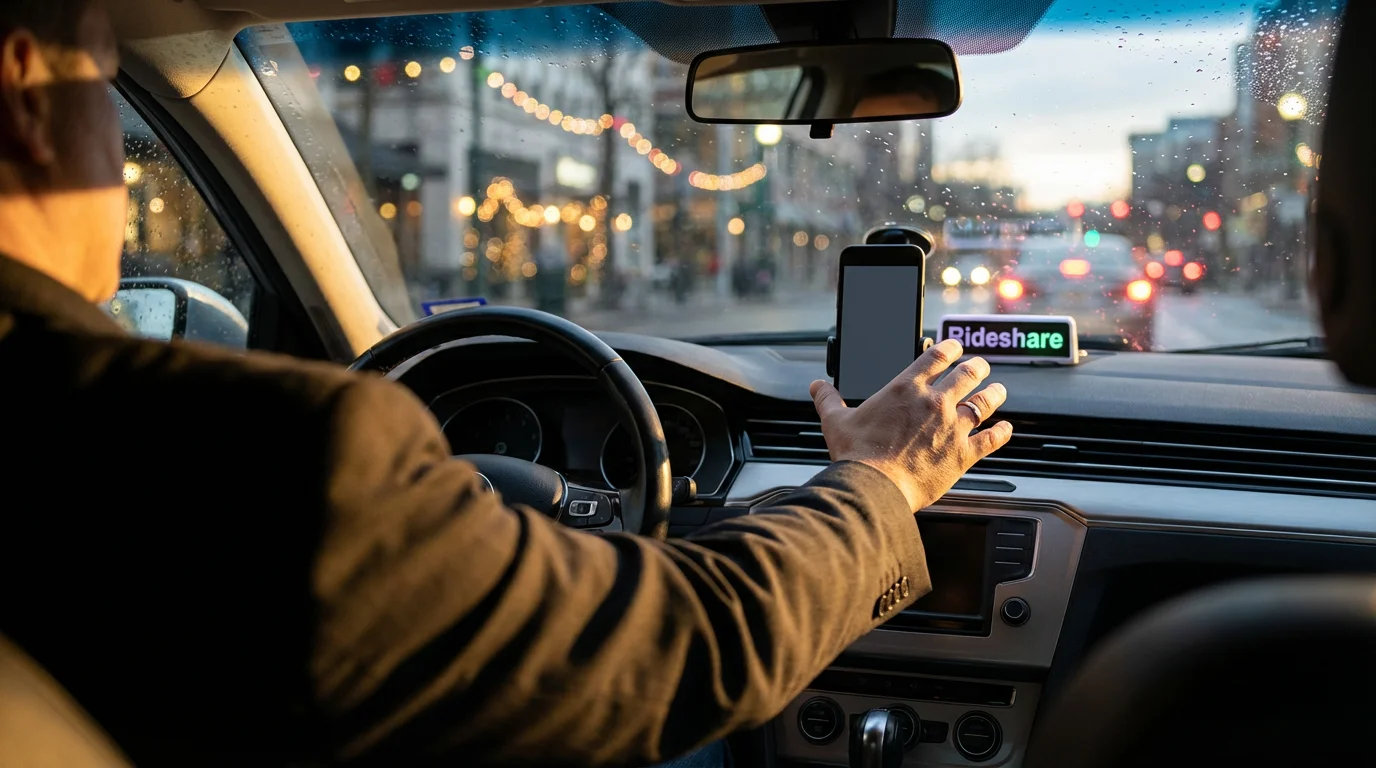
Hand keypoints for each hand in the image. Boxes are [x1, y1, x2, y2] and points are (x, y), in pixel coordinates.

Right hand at [809, 339, 1011, 511]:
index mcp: (906, 389)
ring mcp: (952, 427)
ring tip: (998, 389)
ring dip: (994, 393)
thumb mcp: (836, 421)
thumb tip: (817, 387)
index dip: (950, 348)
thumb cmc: (856, 455)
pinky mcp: (963, 454)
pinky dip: (1002, 433)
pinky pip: (991, 438)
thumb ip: (828, 400)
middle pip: (968, 373)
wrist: (874, 487)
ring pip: (985, 401)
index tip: (955, 348)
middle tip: (981, 366)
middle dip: (978, 366)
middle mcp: (934, 402)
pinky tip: (1006, 429)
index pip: (936, 356)